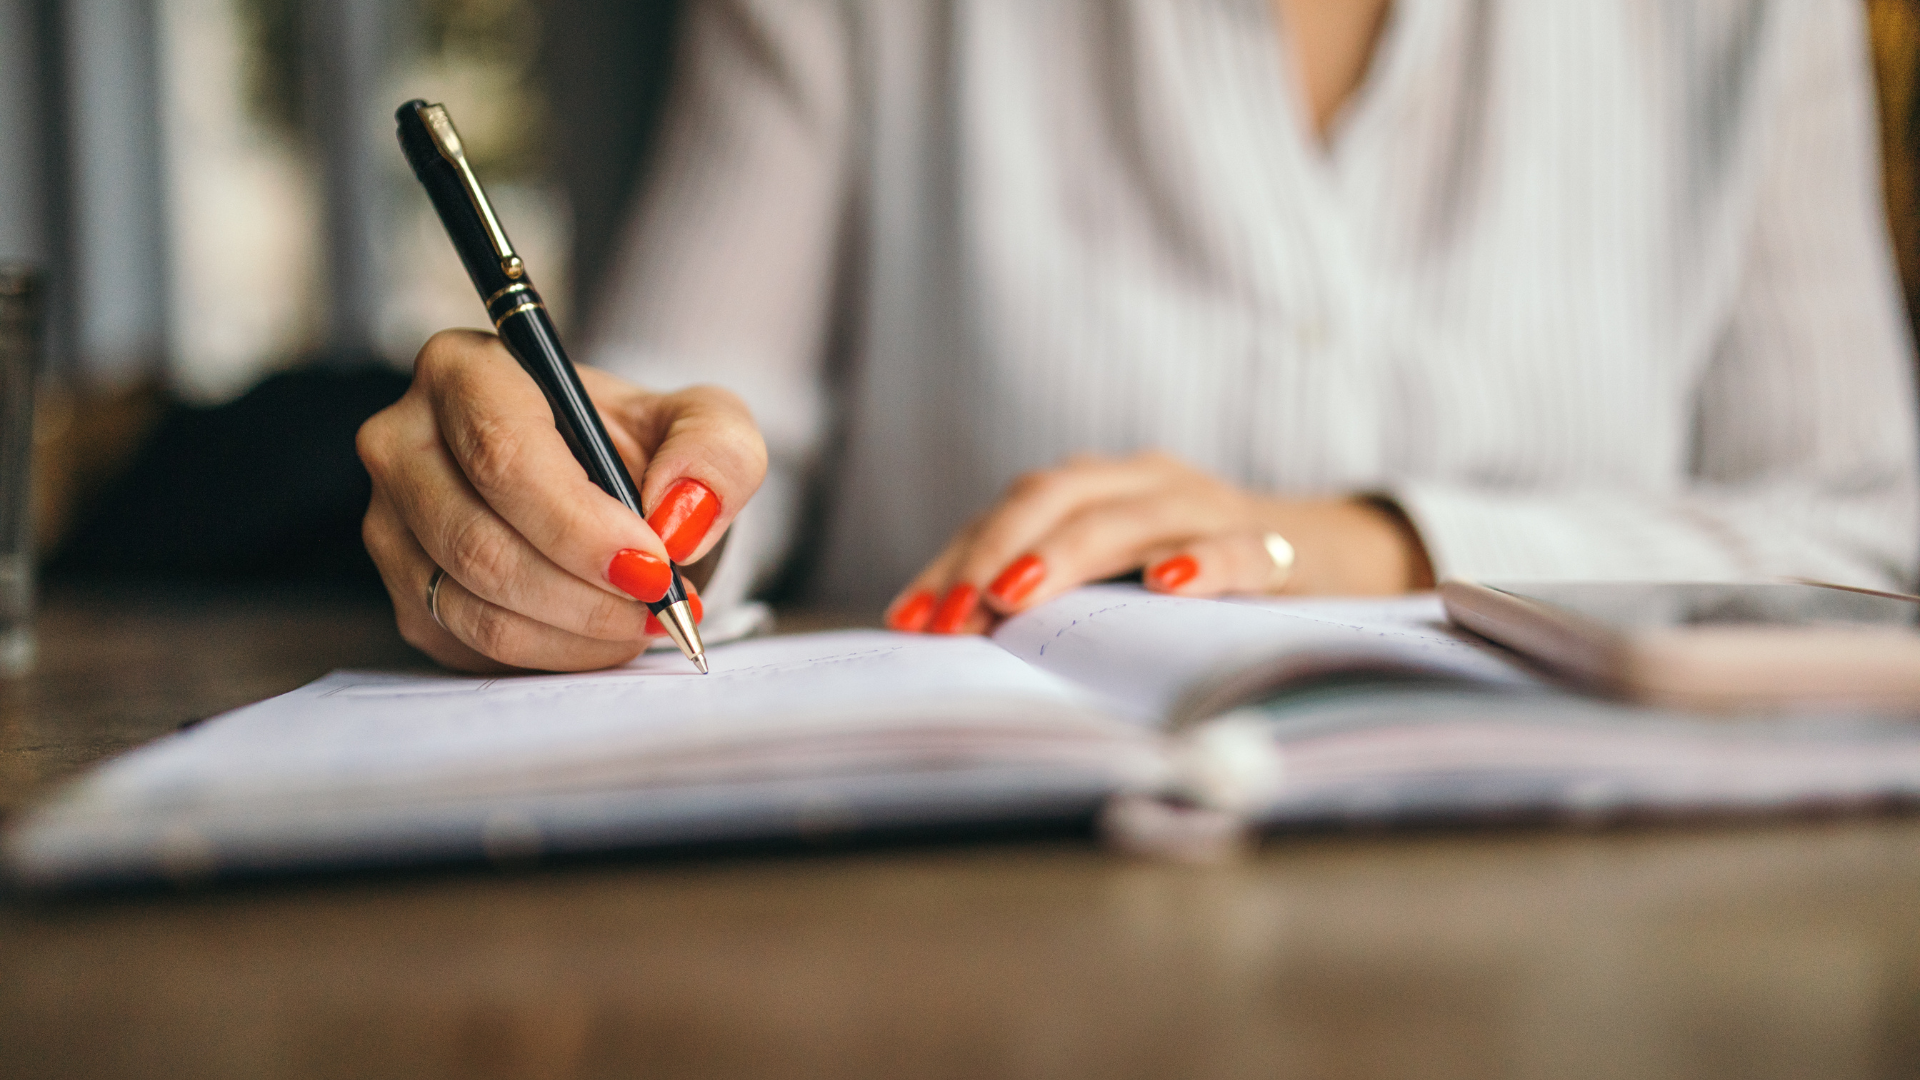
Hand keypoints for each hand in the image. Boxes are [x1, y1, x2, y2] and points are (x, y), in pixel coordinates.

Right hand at [358, 329, 766, 671]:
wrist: (613, 495)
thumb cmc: (647, 449)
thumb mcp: (707, 427)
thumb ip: (715, 452)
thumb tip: (676, 517)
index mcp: (467, 371)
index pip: (504, 456)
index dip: (578, 525)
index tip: (652, 567)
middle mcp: (404, 441)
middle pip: (479, 542)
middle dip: (583, 593)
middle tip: (660, 607)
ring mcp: (392, 523)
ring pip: (473, 607)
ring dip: (574, 632)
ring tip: (643, 621)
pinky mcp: (405, 593)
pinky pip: (471, 648)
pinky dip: (552, 654)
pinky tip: (601, 633)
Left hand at [884, 451, 1432, 634]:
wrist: (1329, 556)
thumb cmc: (1192, 577)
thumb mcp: (1118, 580)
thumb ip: (1051, 596)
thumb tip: (952, 645)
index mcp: (1100, 486)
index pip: (1012, 511)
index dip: (956, 560)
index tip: (910, 619)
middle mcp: (1146, 482)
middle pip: (1057, 497)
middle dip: (993, 553)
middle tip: (953, 614)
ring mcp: (1209, 506)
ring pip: (1130, 516)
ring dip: (1066, 554)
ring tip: (1014, 594)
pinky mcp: (1274, 545)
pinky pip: (1237, 549)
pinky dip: (1200, 562)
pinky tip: (1165, 584)